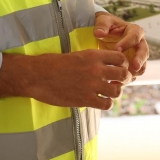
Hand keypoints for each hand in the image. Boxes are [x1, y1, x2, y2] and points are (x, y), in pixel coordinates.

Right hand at [0, 50, 131, 110]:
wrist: (37, 76)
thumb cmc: (52, 64)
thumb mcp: (75, 55)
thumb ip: (92, 60)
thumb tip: (103, 65)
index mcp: (93, 55)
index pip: (121, 58)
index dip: (122, 64)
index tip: (118, 69)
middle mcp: (96, 69)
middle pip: (123, 74)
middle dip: (123, 79)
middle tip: (116, 82)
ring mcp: (91, 85)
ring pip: (117, 91)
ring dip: (114, 93)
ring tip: (107, 93)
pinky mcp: (85, 99)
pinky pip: (106, 104)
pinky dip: (106, 104)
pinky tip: (99, 101)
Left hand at [94, 11, 148, 77]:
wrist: (105, 35)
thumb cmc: (106, 25)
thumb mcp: (103, 21)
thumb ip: (102, 25)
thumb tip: (99, 33)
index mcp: (134, 31)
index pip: (135, 36)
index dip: (127, 43)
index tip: (117, 49)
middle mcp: (139, 44)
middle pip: (144, 52)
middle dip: (139, 60)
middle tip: (133, 67)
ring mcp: (137, 57)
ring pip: (141, 67)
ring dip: (134, 73)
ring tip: (124, 78)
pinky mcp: (132, 67)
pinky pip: (132, 75)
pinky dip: (125, 80)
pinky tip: (115, 84)